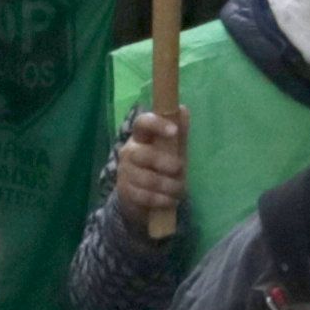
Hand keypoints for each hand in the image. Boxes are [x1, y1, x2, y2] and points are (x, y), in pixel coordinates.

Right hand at [109, 107, 185, 236]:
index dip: (156, 124)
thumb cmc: (161, 168)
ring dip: (168, 186)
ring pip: (147, 178)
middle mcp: (129, 152)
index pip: (142, 123)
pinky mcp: (125, 191)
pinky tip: (169, 200)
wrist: (142, 196)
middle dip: (165, 163)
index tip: (173, 131)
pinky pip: (144, 196)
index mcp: (140, 137)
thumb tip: (183, 109)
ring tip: (179, 190)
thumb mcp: (173, 150)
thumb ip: (179, 132)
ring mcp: (125, 172)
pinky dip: (161, 199)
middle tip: (180, 169)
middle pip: (144, 154)